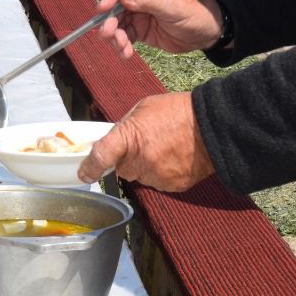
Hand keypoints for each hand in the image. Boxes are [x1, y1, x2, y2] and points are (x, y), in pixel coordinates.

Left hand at [76, 92, 214, 190]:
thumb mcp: (144, 108)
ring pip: (141, 176)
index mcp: (128, 137)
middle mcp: (139, 161)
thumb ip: (126, 126)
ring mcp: (156, 177)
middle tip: (145, 143)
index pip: (101, 156)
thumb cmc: (178, 111)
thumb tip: (117, 139)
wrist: (212, 126)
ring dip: (146, 166)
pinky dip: (162, 172)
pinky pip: (158, 182)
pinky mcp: (171, 187)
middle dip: (128, 159)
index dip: (90, 167)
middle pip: (122, 169)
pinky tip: (174, 156)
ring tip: (164, 147)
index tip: (84, 173)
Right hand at [95, 0, 225, 56]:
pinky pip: (126, 36)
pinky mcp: (141, 30)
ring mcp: (140, 13)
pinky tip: (126, 54)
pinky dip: (122, 45)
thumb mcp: (174, 5)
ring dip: (115, 35)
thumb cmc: (196, 11)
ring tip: (121, 47)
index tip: (102, 10)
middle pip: (116, 5)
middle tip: (108, 33)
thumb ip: (150, 0)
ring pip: (118, 23)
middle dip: (109, 20)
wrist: (210, 32)